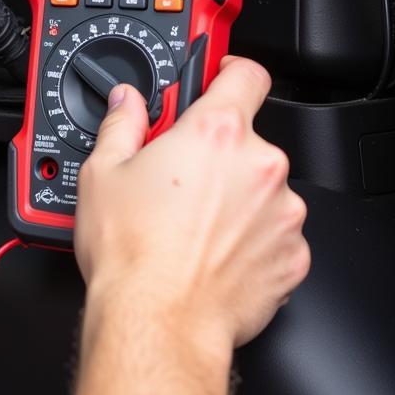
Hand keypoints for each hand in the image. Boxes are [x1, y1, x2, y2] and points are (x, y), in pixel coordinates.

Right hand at [74, 56, 309, 353]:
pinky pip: (273, 234)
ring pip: (261, 188)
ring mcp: (282, 213)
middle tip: (178, 178)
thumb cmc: (131, 252)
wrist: (158, 322)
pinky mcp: (292, 256)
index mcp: (214, 133)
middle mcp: (259, 166)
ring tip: (191, 226)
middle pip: (246, 139)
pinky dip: (249, 238)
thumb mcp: (102, 173)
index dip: (229, 71)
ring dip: (235, 197)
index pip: (245, 74)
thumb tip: (125, 103)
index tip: (217, 80)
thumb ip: (121, 124)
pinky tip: (211, 252)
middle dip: (216, 153)